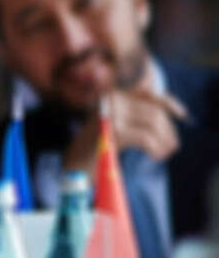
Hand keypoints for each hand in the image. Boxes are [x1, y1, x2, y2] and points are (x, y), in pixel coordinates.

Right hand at [64, 88, 187, 168]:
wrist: (75, 163)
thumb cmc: (98, 146)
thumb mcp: (118, 124)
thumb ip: (137, 114)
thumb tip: (172, 109)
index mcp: (113, 95)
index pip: (148, 94)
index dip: (169, 102)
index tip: (182, 114)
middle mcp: (112, 100)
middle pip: (154, 111)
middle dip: (168, 130)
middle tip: (172, 146)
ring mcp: (112, 114)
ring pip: (153, 122)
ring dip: (165, 140)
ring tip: (164, 153)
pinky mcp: (114, 131)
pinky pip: (146, 138)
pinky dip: (156, 148)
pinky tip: (156, 156)